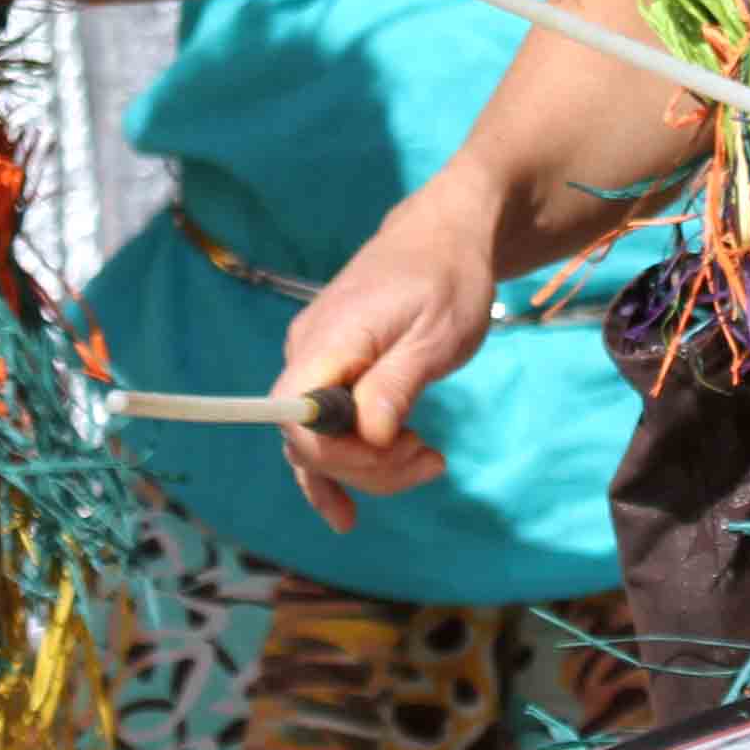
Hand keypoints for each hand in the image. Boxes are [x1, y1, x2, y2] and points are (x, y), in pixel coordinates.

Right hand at [272, 186, 498, 526]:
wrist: (444, 237)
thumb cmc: (448, 280)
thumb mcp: (437, 334)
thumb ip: (397, 384)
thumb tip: (369, 435)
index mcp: (329, 340)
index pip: (301, 420)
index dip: (342, 456)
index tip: (401, 451)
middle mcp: (307, 353)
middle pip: (311, 442)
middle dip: (371, 467)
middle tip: (432, 458)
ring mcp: (315, 362)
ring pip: (321, 443)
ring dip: (370, 468)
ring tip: (427, 458)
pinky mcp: (330, 371)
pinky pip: (321, 432)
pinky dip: (336, 471)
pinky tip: (343, 512)